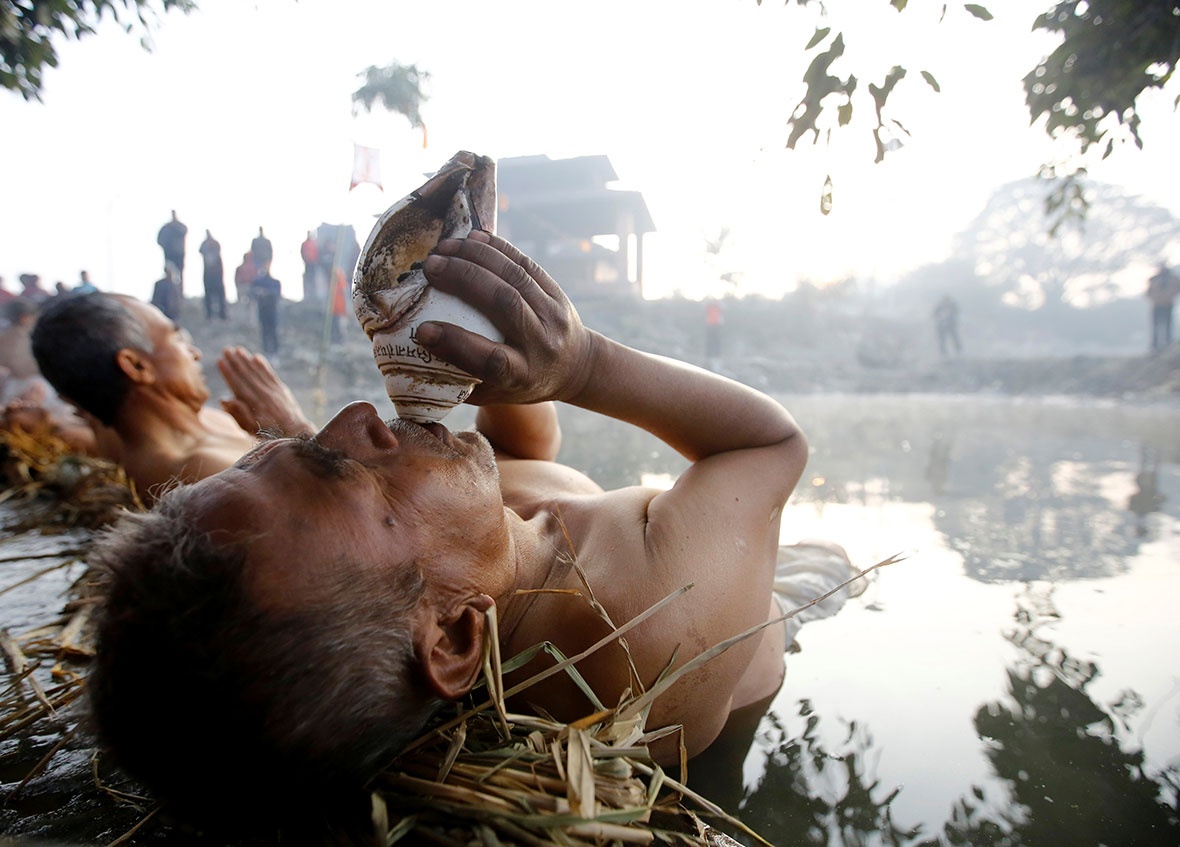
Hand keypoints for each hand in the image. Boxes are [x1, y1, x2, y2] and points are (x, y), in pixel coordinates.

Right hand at [217, 346, 313, 435]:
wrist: (295, 434)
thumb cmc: (268, 433)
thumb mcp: (249, 428)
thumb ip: (237, 414)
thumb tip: (223, 400)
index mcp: (254, 405)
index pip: (238, 385)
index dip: (228, 373)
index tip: (220, 361)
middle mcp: (264, 395)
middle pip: (248, 376)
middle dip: (236, 362)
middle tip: (227, 350)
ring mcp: (274, 391)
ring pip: (258, 373)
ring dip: (248, 360)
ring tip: (239, 350)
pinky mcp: (282, 390)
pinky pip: (271, 375)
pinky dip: (264, 366)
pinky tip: (257, 357)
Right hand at [418, 232, 595, 405]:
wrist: (575, 367)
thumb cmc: (519, 383)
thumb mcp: (492, 392)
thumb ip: (457, 379)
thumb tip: (410, 355)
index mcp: (522, 375)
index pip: (491, 359)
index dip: (456, 343)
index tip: (423, 330)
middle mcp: (542, 344)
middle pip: (504, 304)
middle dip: (464, 280)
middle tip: (429, 267)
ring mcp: (553, 315)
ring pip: (515, 277)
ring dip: (476, 257)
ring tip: (443, 248)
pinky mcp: (557, 293)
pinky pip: (526, 264)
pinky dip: (498, 248)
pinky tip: (472, 238)